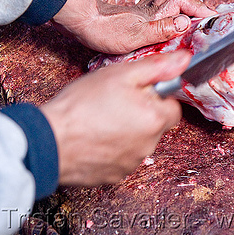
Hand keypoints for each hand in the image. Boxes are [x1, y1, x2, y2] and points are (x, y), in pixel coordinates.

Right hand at [40, 50, 190, 185]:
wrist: (50, 141)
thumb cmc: (82, 106)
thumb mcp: (120, 74)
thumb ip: (156, 66)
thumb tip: (184, 59)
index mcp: (155, 119)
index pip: (173, 107)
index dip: (156, 96)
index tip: (137, 92)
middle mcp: (149, 145)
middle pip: (156, 124)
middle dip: (141, 113)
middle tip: (115, 102)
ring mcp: (132, 163)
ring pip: (139, 141)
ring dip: (127, 131)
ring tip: (101, 119)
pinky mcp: (114, 175)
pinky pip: (122, 157)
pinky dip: (113, 148)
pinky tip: (95, 137)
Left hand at [51, 0, 214, 53]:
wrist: (84, 22)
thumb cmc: (107, 29)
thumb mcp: (137, 35)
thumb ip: (163, 29)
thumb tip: (186, 24)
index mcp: (161, 9)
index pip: (192, 5)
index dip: (207, 13)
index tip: (220, 22)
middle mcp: (158, 5)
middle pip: (188, 2)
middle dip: (201, 12)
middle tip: (213, 25)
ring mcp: (150, 8)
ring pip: (177, 5)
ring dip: (189, 12)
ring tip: (200, 26)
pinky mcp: (142, 14)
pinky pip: (166, 10)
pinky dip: (175, 15)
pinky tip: (175, 26)